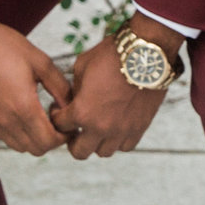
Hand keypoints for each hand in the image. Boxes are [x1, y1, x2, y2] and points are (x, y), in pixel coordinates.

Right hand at [0, 0, 72, 156]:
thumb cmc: (4, 46)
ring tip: (38, 114)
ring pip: (17, 145)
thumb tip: (71, 105)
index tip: (67, 123)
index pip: (48, 142)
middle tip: (55, 119)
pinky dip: (15, 131)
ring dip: (32, 137)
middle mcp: (5, 121)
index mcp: (23, 107)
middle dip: (50, 139)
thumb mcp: (40, 61)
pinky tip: (18, 109)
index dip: (63, 136)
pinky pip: (2, 135)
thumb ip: (60, 87)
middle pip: (34, 149)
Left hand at [49, 14, 177, 159]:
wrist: (146, 53)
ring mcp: (121, 130)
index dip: (57, 116)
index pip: (60, 126)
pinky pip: (125, 146)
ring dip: (97, 142)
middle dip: (73, 140)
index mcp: (82, 112)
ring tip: (98, 128)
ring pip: (103, 152)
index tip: (60, 110)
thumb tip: (74, 99)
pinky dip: (118, 140)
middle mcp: (100, 127)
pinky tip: (116, 127)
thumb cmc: (112, 55)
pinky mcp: (140, 128)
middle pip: (79, 152)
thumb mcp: (82, 66)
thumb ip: (74, 89)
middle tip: (75, 128)